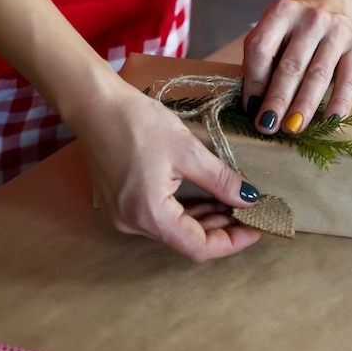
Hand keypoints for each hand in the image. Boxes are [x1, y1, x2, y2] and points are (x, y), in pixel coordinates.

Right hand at [69, 76, 261, 261]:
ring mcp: (124, 215)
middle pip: (187, 240)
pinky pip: (161, 217)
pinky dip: (187, 211)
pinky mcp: (122, 203)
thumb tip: (249, 199)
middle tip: (251, 213)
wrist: (94, 103)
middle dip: (222, 229)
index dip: (232, 242)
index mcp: (148, 214)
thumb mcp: (188, 151)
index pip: (198, 247)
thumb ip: (221, 180)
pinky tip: (208, 199)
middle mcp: (132, 223)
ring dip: (206, 219)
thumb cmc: (138, 123)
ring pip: (175, 230)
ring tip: (235, 205)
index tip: (257, 228)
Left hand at [242, 0, 351, 134]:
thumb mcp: (276, 29)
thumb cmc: (296, 27)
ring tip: (292, 128)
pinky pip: (348, 81)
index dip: (253, 81)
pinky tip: (329, 122)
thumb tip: (255, 103)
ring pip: (317, 76)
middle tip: (267, 126)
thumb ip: (265, 58)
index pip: (260, 49)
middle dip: (277, 100)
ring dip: (303, 106)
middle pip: (290, 66)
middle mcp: (310, 20)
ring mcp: (336, 33)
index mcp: (281, 13)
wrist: (334, 1)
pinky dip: (339, 103)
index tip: (250, 107)